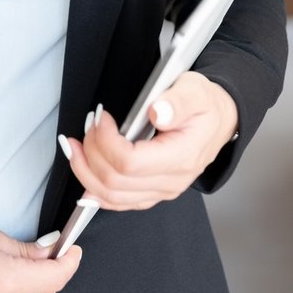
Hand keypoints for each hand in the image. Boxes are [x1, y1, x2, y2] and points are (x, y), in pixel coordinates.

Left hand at [60, 71, 238, 210]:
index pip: (129, 162)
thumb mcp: (195, 90)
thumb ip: (177, 101)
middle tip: (87, 125)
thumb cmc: (205, 105)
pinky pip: (117, 201)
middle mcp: (171, 181)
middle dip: (90, 152)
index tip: (101, 116)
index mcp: (181, 157)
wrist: (219, 119)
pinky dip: (94, 188)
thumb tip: (158, 112)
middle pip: (114, 181)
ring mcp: (161, 191)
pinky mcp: (152, 192)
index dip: (106, 140)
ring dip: (85, 170)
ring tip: (73, 146)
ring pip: (110, 196)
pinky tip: (83, 170)